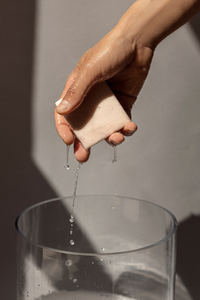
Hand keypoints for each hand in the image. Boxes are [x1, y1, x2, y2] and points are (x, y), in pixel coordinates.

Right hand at [55, 27, 152, 161]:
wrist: (137, 43)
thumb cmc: (110, 51)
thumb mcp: (90, 71)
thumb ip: (77, 92)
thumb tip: (62, 111)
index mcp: (76, 91)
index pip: (65, 114)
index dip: (65, 129)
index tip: (70, 141)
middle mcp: (90, 100)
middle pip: (83, 126)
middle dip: (83, 143)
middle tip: (83, 156)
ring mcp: (107, 105)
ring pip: (104, 128)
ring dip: (109, 137)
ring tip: (115, 138)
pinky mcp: (123, 105)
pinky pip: (122, 122)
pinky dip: (126, 128)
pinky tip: (129, 127)